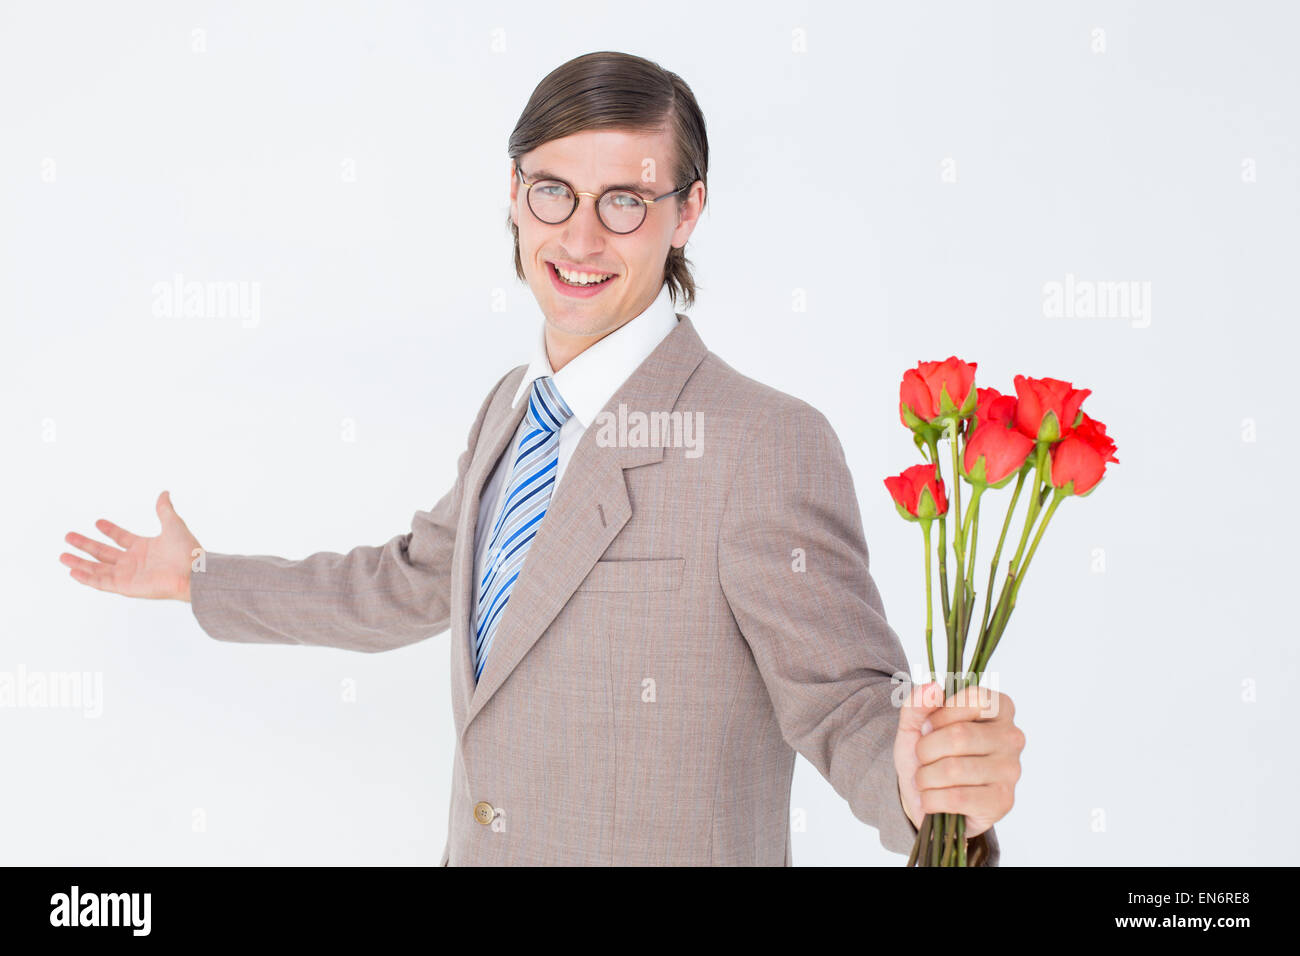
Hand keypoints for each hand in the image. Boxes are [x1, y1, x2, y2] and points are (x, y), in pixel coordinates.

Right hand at [61, 491, 202, 601]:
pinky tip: (73, 571)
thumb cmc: (187, 551)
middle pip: (104, 553)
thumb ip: (164, 510)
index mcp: (144, 547)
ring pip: (98, 568)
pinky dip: (87, 578)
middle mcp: (134, 562)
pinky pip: (101, 583)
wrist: (193, 572)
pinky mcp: (126, 587)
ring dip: (80, 563)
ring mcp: (129, 575)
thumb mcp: (173, 524)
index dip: (110, 530)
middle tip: (68, 536)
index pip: (122, 538)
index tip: (97, 522)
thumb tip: (164, 493)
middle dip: (85, 545)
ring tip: (62, 556)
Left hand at [894, 680, 1024, 837]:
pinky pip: (957, 798)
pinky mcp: (1003, 802)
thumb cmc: (926, 756)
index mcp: (999, 708)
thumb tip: (933, 687)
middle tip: (921, 758)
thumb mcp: (914, 724)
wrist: (923, 798)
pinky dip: (931, 799)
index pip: (974, 698)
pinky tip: (930, 799)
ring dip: (925, 777)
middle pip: (960, 736)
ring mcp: (1011, 771)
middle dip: (926, 749)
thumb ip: (918, 703)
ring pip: (954, 769)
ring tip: (924, 780)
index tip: (929, 727)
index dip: (940, 714)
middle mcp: (1012, 737)